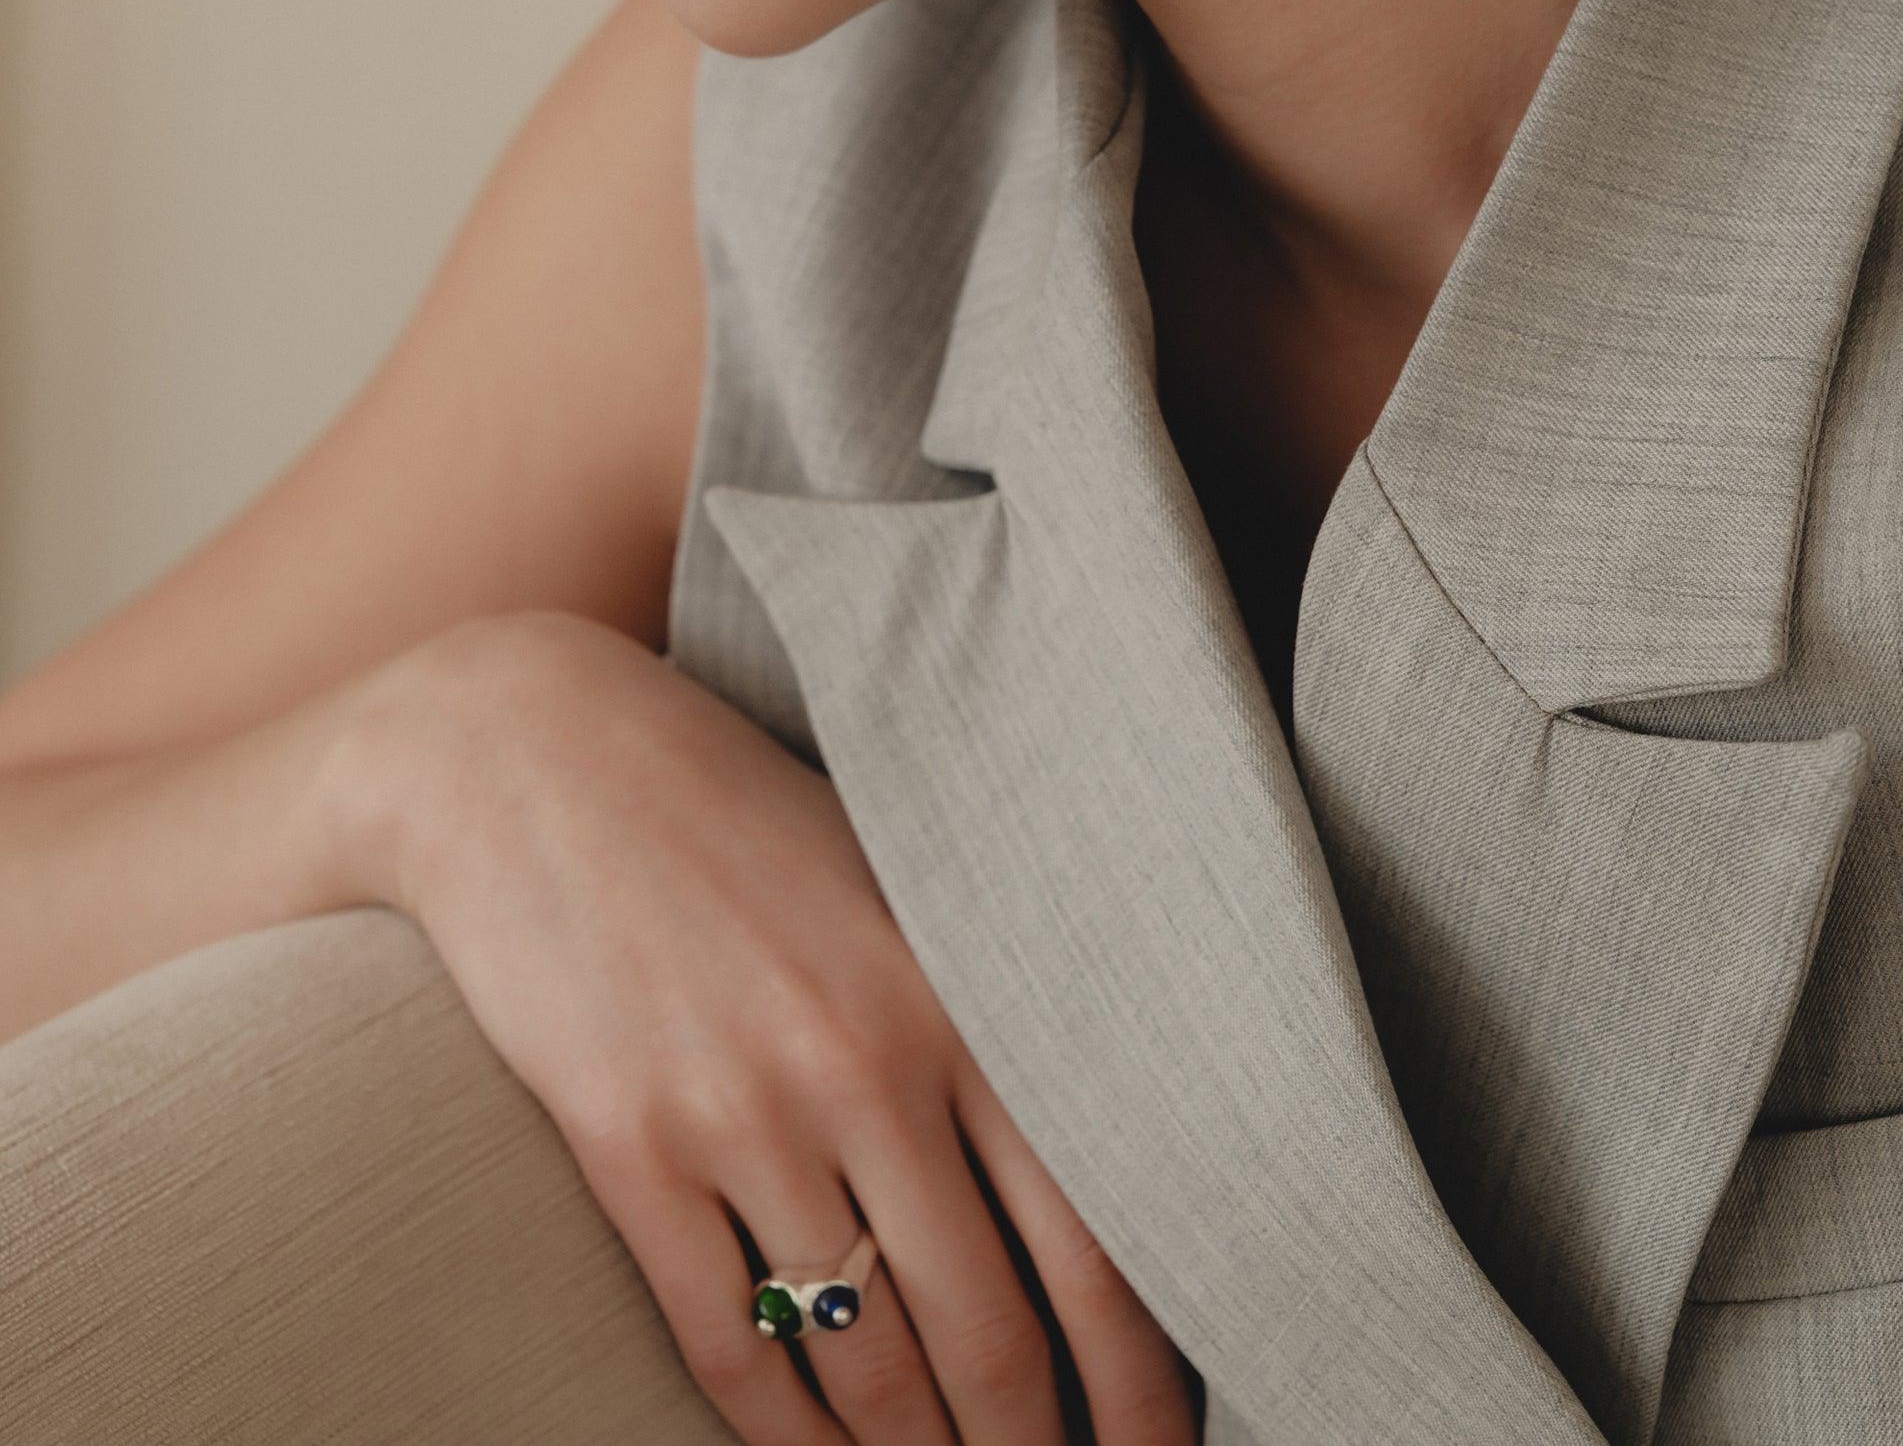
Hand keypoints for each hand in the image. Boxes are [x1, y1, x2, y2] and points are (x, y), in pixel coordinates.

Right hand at [356, 609, 1201, 1445]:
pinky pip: (729, 1343)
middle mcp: (871, 1061)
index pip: (1094, 1234)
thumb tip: (1086, 1166)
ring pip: (864, 1358)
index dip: (1142, 1379)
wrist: (532, 754)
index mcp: (957, 993)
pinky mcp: (631, 1147)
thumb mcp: (888, 885)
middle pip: (991, 1329)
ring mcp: (746, 1110)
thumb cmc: (730, 815)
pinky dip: (782, 1434)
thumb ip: (978, 1013)